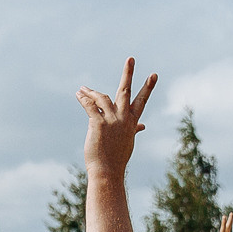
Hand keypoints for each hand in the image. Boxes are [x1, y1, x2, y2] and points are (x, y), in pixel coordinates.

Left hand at [78, 57, 158, 176]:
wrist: (107, 172)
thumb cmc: (116, 158)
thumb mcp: (128, 141)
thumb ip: (134, 129)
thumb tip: (143, 125)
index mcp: (131, 122)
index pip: (141, 101)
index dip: (147, 88)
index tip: (153, 75)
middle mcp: (124, 119)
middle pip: (126, 91)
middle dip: (128, 74)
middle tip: (131, 58)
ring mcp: (112, 121)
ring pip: (102, 98)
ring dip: (91, 92)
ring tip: (82, 89)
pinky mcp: (98, 124)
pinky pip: (90, 106)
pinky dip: (84, 100)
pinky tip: (79, 95)